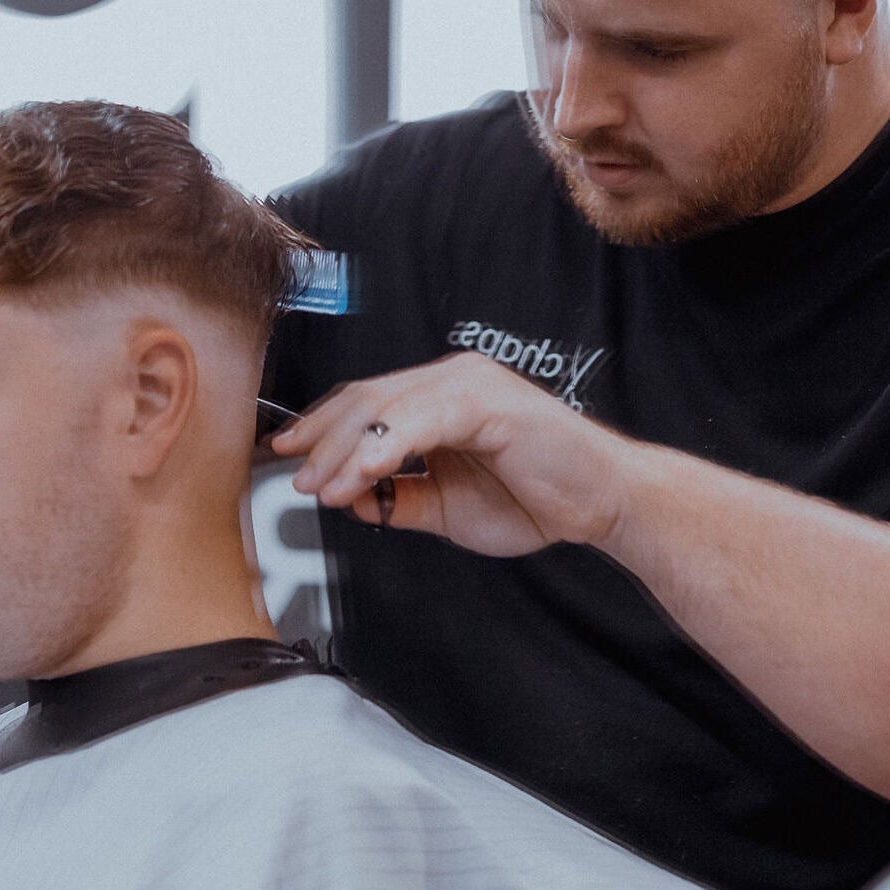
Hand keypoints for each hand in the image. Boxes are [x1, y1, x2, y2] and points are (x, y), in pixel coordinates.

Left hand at [268, 352, 640, 556]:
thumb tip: (351, 500)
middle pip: (366, 399)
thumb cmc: (542, 498)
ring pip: (386, 409)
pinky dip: (385, 449)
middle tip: (298, 478)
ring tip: (324, 486)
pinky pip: (421, 423)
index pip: (368, 402)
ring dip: (346, 452)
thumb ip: (400, 500)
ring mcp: (471, 386)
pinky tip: (364, 474)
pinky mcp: (487, 402)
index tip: (286, 454)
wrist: (602, 502)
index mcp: (444, 399)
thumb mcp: (448, 508)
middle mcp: (454, 380)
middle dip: (322, 440)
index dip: (321, 428)